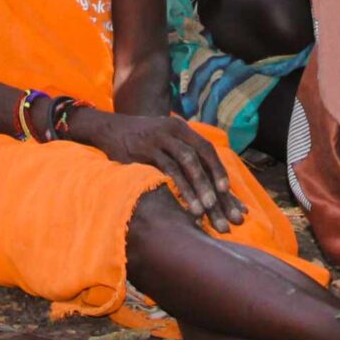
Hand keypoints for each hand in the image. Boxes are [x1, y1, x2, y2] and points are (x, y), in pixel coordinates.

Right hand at [73, 108, 245, 232]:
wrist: (108, 128)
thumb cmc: (140, 140)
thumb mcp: (164, 140)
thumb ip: (181, 155)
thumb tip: (204, 181)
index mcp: (182, 129)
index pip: (207, 150)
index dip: (220, 172)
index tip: (231, 196)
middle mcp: (174, 131)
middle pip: (202, 158)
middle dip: (216, 186)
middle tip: (226, 212)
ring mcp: (160, 139)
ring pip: (187, 163)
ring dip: (200, 187)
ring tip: (208, 210)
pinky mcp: (145, 150)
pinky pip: (168, 170)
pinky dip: (181, 188)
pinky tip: (188, 205)